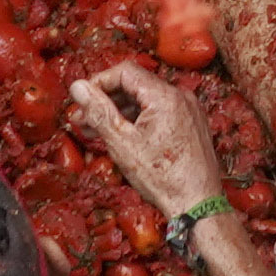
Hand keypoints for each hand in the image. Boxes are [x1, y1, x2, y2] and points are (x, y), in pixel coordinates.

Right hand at [66, 62, 228, 216]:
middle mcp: (181, 96)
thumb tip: (78, 87)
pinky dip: (138, 120)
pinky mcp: (191, 123)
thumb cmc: (162, 178)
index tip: (82, 100)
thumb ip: (98, 111)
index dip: (99, 83)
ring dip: (120, 112)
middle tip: (82, 119)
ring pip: (146, 100)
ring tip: (96, 131)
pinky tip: (121, 136)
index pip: (124, 71)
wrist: (198, 204)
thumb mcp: (122, 143)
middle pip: (135, 85)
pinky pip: (160, 111)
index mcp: (165, 96)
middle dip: (106, 101)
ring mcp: (189, 109)